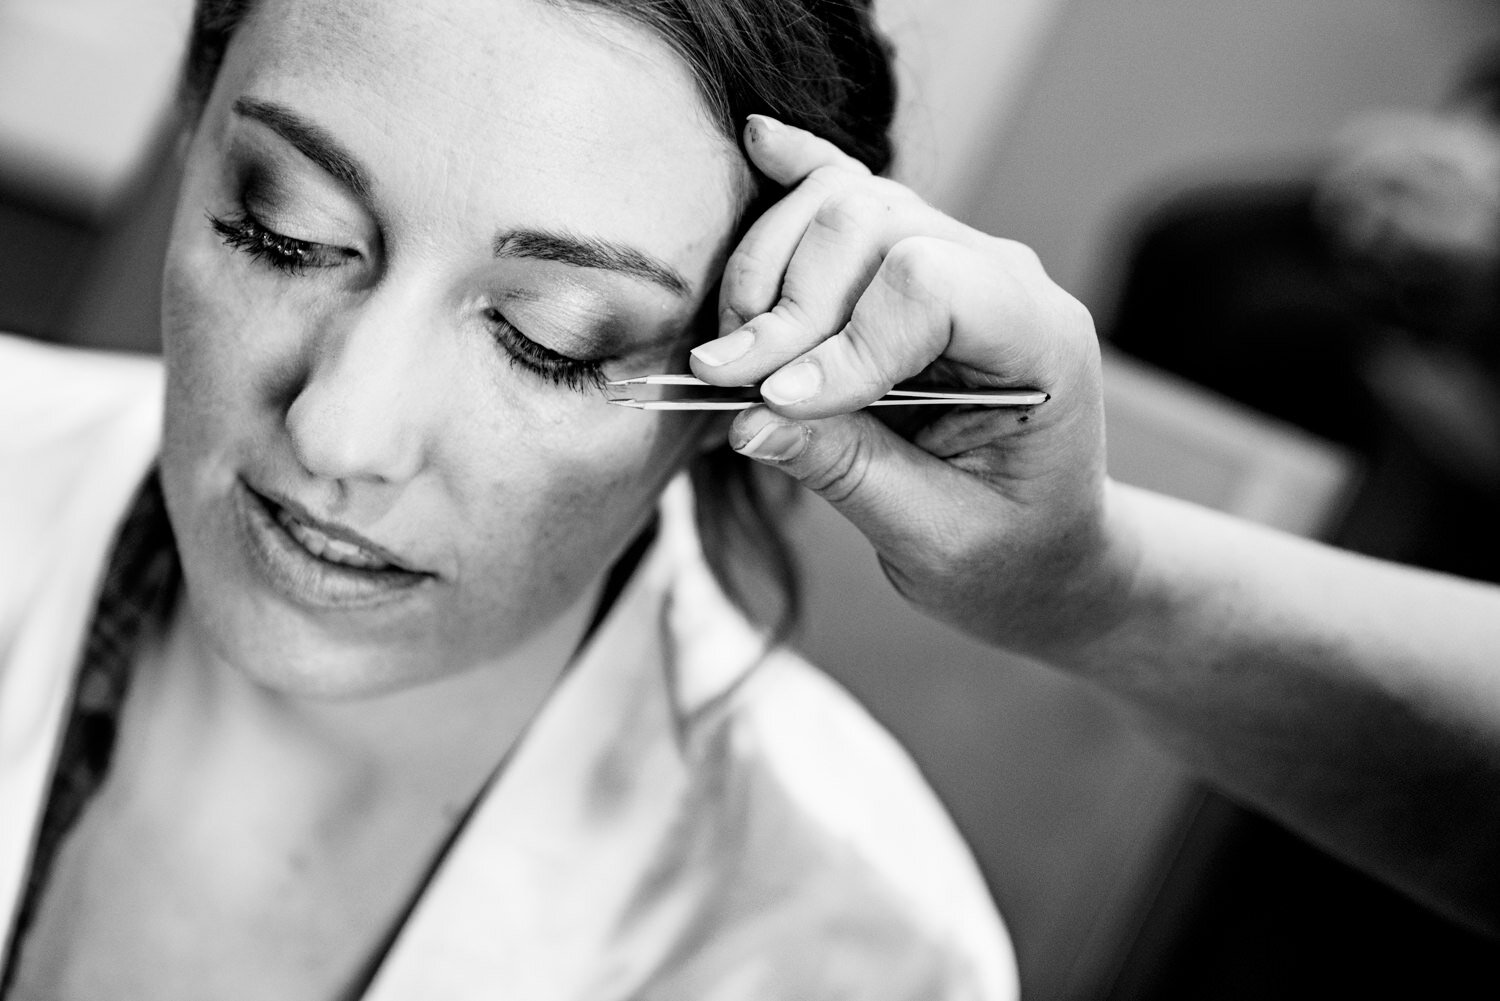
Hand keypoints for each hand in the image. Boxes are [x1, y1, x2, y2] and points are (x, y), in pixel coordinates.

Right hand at [695, 115, 1121, 652]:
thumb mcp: (937, 539)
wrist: (1047, 548)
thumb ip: (850, 471)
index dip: (838, 339)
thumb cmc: (1010, 553)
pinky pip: (854, 193)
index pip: (928, 286)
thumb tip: (747, 417)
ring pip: (847, 202)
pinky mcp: (908, 263)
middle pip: (873, 225)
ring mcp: (955, 258)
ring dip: (770, 269)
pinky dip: (803, 174)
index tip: (775, 402)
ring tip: (740, 351)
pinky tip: (761, 144)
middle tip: (731, 384)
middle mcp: (1002, 278)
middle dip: (787, 305)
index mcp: (1040, 341)